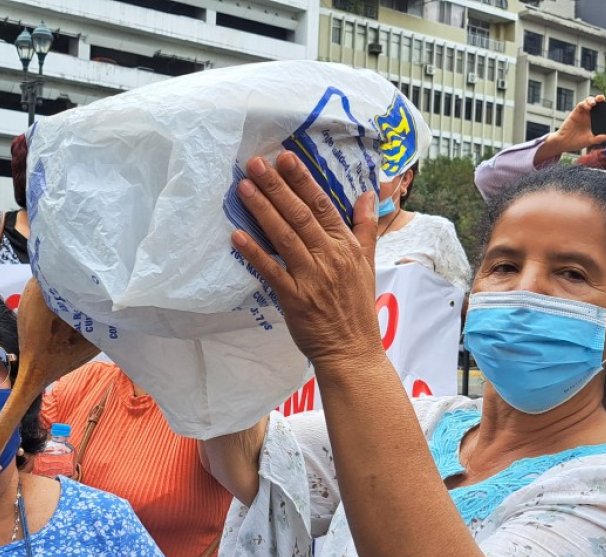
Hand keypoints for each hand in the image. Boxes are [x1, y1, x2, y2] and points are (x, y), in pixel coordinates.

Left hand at [231, 152, 382, 366]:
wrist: (353, 349)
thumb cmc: (357, 306)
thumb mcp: (368, 262)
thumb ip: (365, 227)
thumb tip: (367, 194)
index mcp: (346, 246)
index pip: (322, 205)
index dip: (303, 180)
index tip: (286, 158)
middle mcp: (329, 257)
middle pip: (300, 215)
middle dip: (277, 186)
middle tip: (257, 163)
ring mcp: (311, 277)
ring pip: (284, 236)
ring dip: (263, 210)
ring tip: (244, 187)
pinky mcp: (294, 298)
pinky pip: (271, 271)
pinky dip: (254, 253)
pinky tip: (237, 236)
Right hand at [540, 95, 605, 160]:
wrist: (564, 143)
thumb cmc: (577, 142)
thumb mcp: (590, 141)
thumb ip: (598, 138)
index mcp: (595, 121)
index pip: (603, 111)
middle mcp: (589, 115)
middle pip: (597, 104)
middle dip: (601, 100)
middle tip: (604, 100)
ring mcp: (582, 113)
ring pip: (589, 101)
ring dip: (592, 100)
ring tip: (595, 103)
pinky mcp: (575, 112)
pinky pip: (580, 105)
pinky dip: (584, 104)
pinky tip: (588, 107)